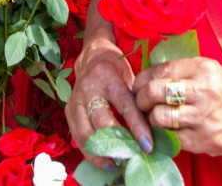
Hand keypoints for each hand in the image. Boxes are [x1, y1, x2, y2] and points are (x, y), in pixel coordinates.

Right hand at [66, 44, 153, 170]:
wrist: (91, 57)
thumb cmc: (115, 68)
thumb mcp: (130, 74)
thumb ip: (137, 97)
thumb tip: (153, 125)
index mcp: (109, 78)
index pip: (125, 106)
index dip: (137, 127)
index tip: (148, 145)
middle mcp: (89, 89)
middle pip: (102, 122)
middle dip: (117, 143)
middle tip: (131, 158)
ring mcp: (76, 100)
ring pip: (85, 132)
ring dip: (100, 152)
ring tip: (115, 165)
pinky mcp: (69, 110)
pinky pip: (77, 135)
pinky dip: (89, 150)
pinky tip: (102, 160)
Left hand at [133, 57, 221, 157]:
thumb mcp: (214, 72)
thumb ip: (185, 73)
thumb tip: (151, 77)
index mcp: (203, 69)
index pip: (160, 70)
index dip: (142, 78)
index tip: (138, 84)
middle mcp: (202, 91)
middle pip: (154, 92)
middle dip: (140, 98)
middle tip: (141, 101)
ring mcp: (203, 118)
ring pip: (159, 117)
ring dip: (151, 118)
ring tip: (156, 116)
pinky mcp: (205, 141)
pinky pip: (173, 138)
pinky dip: (167, 134)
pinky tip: (171, 130)